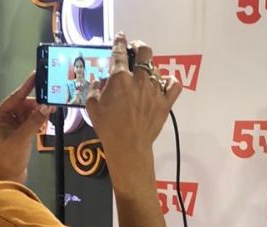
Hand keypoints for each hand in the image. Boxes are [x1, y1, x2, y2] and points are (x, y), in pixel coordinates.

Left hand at [0, 72, 53, 182]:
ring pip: (28, 113)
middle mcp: (3, 118)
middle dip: (36, 105)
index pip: (14, 97)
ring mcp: (11, 125)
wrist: (7, 177)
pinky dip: (38, 121)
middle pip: (23, 104)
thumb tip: (47, 106)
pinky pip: (30, 121)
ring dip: (38, 114)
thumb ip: (34, 121)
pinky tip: (44, 124)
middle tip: (51, 102)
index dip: (26, 86)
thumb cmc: (8, 158)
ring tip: (49, 116)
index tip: (36, 75)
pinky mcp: (19, 132)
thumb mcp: (22, 138)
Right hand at [85, 33, 181, 190]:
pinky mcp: (165, 102)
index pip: (120, 53)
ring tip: (145, 74)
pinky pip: (174, 85)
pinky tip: (164, 83)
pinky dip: (170, 81)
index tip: (121, 38)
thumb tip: (101, 81)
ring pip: (156, 69)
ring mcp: (154, 91)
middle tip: (135, 49)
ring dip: (150, 68)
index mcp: (120, 78)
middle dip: (139, 46)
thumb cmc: (108, 128)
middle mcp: (139, 80)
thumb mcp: (92, 106)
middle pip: (144, 52)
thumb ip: (95, 88)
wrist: (128, 146)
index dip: (120, 42)